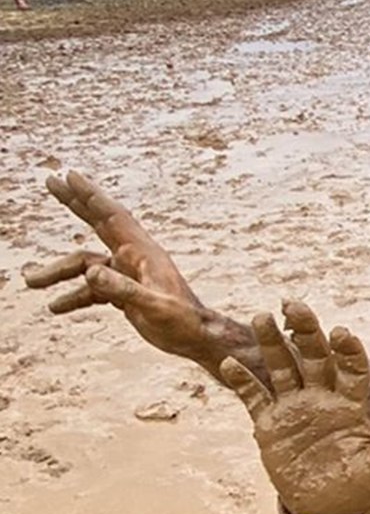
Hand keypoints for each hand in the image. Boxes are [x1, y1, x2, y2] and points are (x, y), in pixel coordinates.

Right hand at [23, 171, 211, 362]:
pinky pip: (92, 290)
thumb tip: (90, 273)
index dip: (91, 196)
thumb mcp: (154, 306)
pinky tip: (55, 306)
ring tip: (30, 281)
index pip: (112, 217)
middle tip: (50, 182)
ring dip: (58, 272)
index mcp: (142, 253)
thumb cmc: (183, 320)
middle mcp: (133, 258)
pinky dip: (74, 296)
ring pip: (85, 265)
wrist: (196, 338)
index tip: (70, 176)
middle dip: (74, 203)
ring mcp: (127, 274)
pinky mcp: (124, 293)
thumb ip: (123, 290)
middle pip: (97, 224)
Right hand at [221, 301, 369, 513]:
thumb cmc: (358, 487)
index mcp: (350, 405)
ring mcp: (294, 408)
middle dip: (305, 331)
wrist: (326, 508)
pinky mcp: (270, 424)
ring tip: (263, 317)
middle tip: (294, 305)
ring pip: (283, 368)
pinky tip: (231, 363)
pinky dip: (243, 381)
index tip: (342, 332)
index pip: (351, 368)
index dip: (348, 350)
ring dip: (272, 343)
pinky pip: (255, 397)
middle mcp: (322, 398)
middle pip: (314, 357)